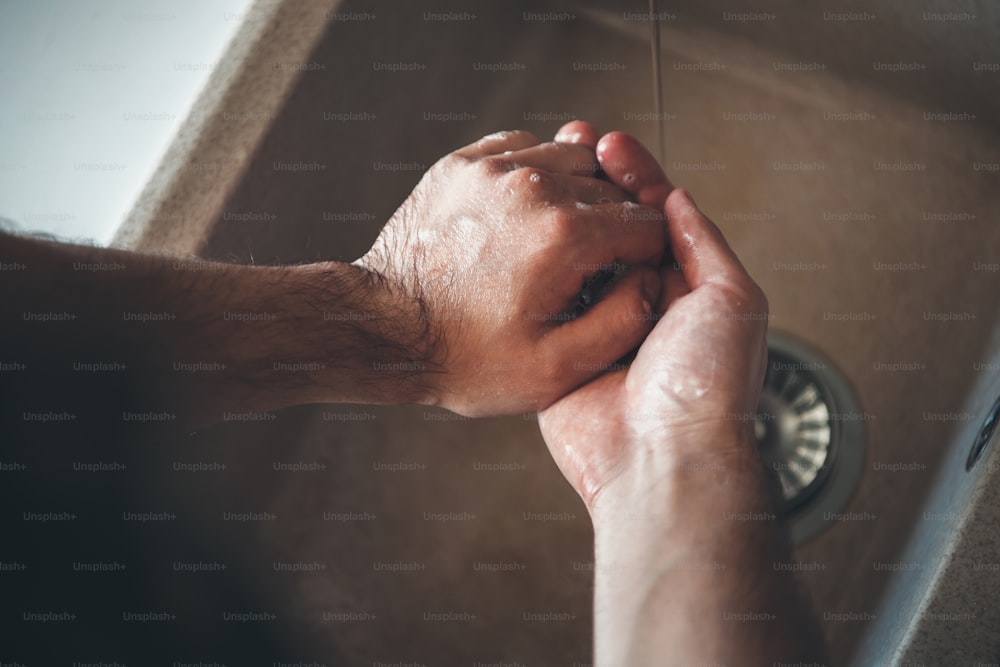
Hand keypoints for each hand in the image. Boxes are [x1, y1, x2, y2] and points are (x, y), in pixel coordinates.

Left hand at [355, 130, 666, 416]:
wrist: (386, 330)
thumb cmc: (466, 357)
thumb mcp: (558, 367)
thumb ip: (624, 321)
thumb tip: (653, 278)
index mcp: (565, 237)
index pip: (647, 224)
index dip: (647, 256)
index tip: (625, 277)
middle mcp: (535, 188)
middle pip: (614, 189)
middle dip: (616, 224)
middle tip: (593, 263)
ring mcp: (495, 169)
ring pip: (574, 158)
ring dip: (581, 193)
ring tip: (563, 237)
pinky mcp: (464, 164)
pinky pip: (527, 147)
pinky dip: (539, 173)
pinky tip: (529, 212)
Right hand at [537, 125, 769, 512]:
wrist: (660, 458)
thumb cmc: (706, 387)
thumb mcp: (732, 298)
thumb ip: (702, 244)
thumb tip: (676, 198)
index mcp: (689, 292)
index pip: (660, 218)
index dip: (637, 178)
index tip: (609, 145)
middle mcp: (644, 307)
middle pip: (616, 233)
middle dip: (596, 190)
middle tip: (572, 145)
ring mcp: (601, 328)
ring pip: (579, 262)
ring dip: (565, 222)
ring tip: (544, 177)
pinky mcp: (564, 352)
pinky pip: (549, 304)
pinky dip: (539, 270)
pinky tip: (525, 235)